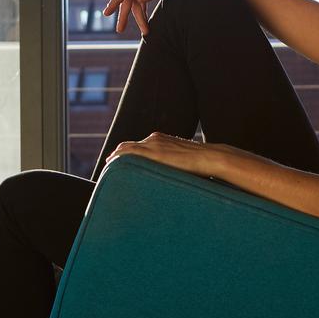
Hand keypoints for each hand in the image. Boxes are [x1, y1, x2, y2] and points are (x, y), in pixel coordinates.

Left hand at [104, 132, 220, 176]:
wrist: (210, 158)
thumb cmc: (201, 164)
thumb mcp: (182, 161)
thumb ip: (172, 165)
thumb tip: (171, 178)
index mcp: (161, 139)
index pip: (138, 145)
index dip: (126, 153)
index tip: (117, 162)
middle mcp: (154, 139)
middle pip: (128, 145)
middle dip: (117, 155)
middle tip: (108, 165)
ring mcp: (153, 144)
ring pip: (126, 148)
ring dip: (115, 157)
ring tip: (107, 167)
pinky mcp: (153, 153)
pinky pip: (129, 153)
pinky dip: (119, 158)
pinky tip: (112, 165)